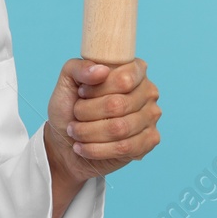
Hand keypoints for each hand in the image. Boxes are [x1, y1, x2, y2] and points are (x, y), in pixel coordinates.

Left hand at [43, 58, 160, 182]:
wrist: (65, 140)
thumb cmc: (69, 107)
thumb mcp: (67, 81)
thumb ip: (79, 68)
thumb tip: (102, 70)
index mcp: (133, 69)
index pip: (123, 79)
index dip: (97, 89)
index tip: (81, 93)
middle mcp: (148, 91)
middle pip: (118, 105)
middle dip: (87, 112)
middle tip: (75, 115)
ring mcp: (151, 117)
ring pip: (120, 128)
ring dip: (88, 132)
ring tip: (75, 131)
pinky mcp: (149, 141)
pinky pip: (124, 148)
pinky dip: (96, 149)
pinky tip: (83, 147)